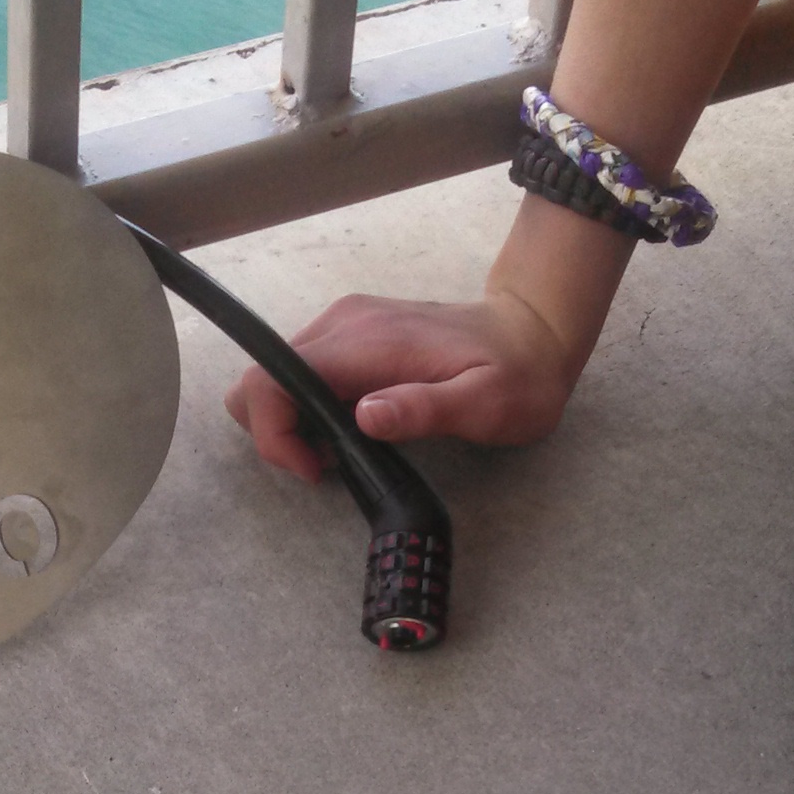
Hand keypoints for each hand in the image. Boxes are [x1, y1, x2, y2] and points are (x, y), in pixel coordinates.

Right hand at [224, 289, 583, 483]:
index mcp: (367, 342)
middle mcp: (344, 325)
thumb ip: (424, 409)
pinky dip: (307, 410)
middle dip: (275, 432)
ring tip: (344, 449)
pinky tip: (352, 428)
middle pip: (259, 377)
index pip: (273, 377)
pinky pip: (301, 373)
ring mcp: (345, 325)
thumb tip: (364, 416)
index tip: (313, 468)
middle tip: (325, 464)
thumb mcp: (486, 404)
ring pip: (275, 377)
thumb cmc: (518, 375)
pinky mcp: (351, 334)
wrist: (535, 331)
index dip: (273, 432)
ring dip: (291, 423)